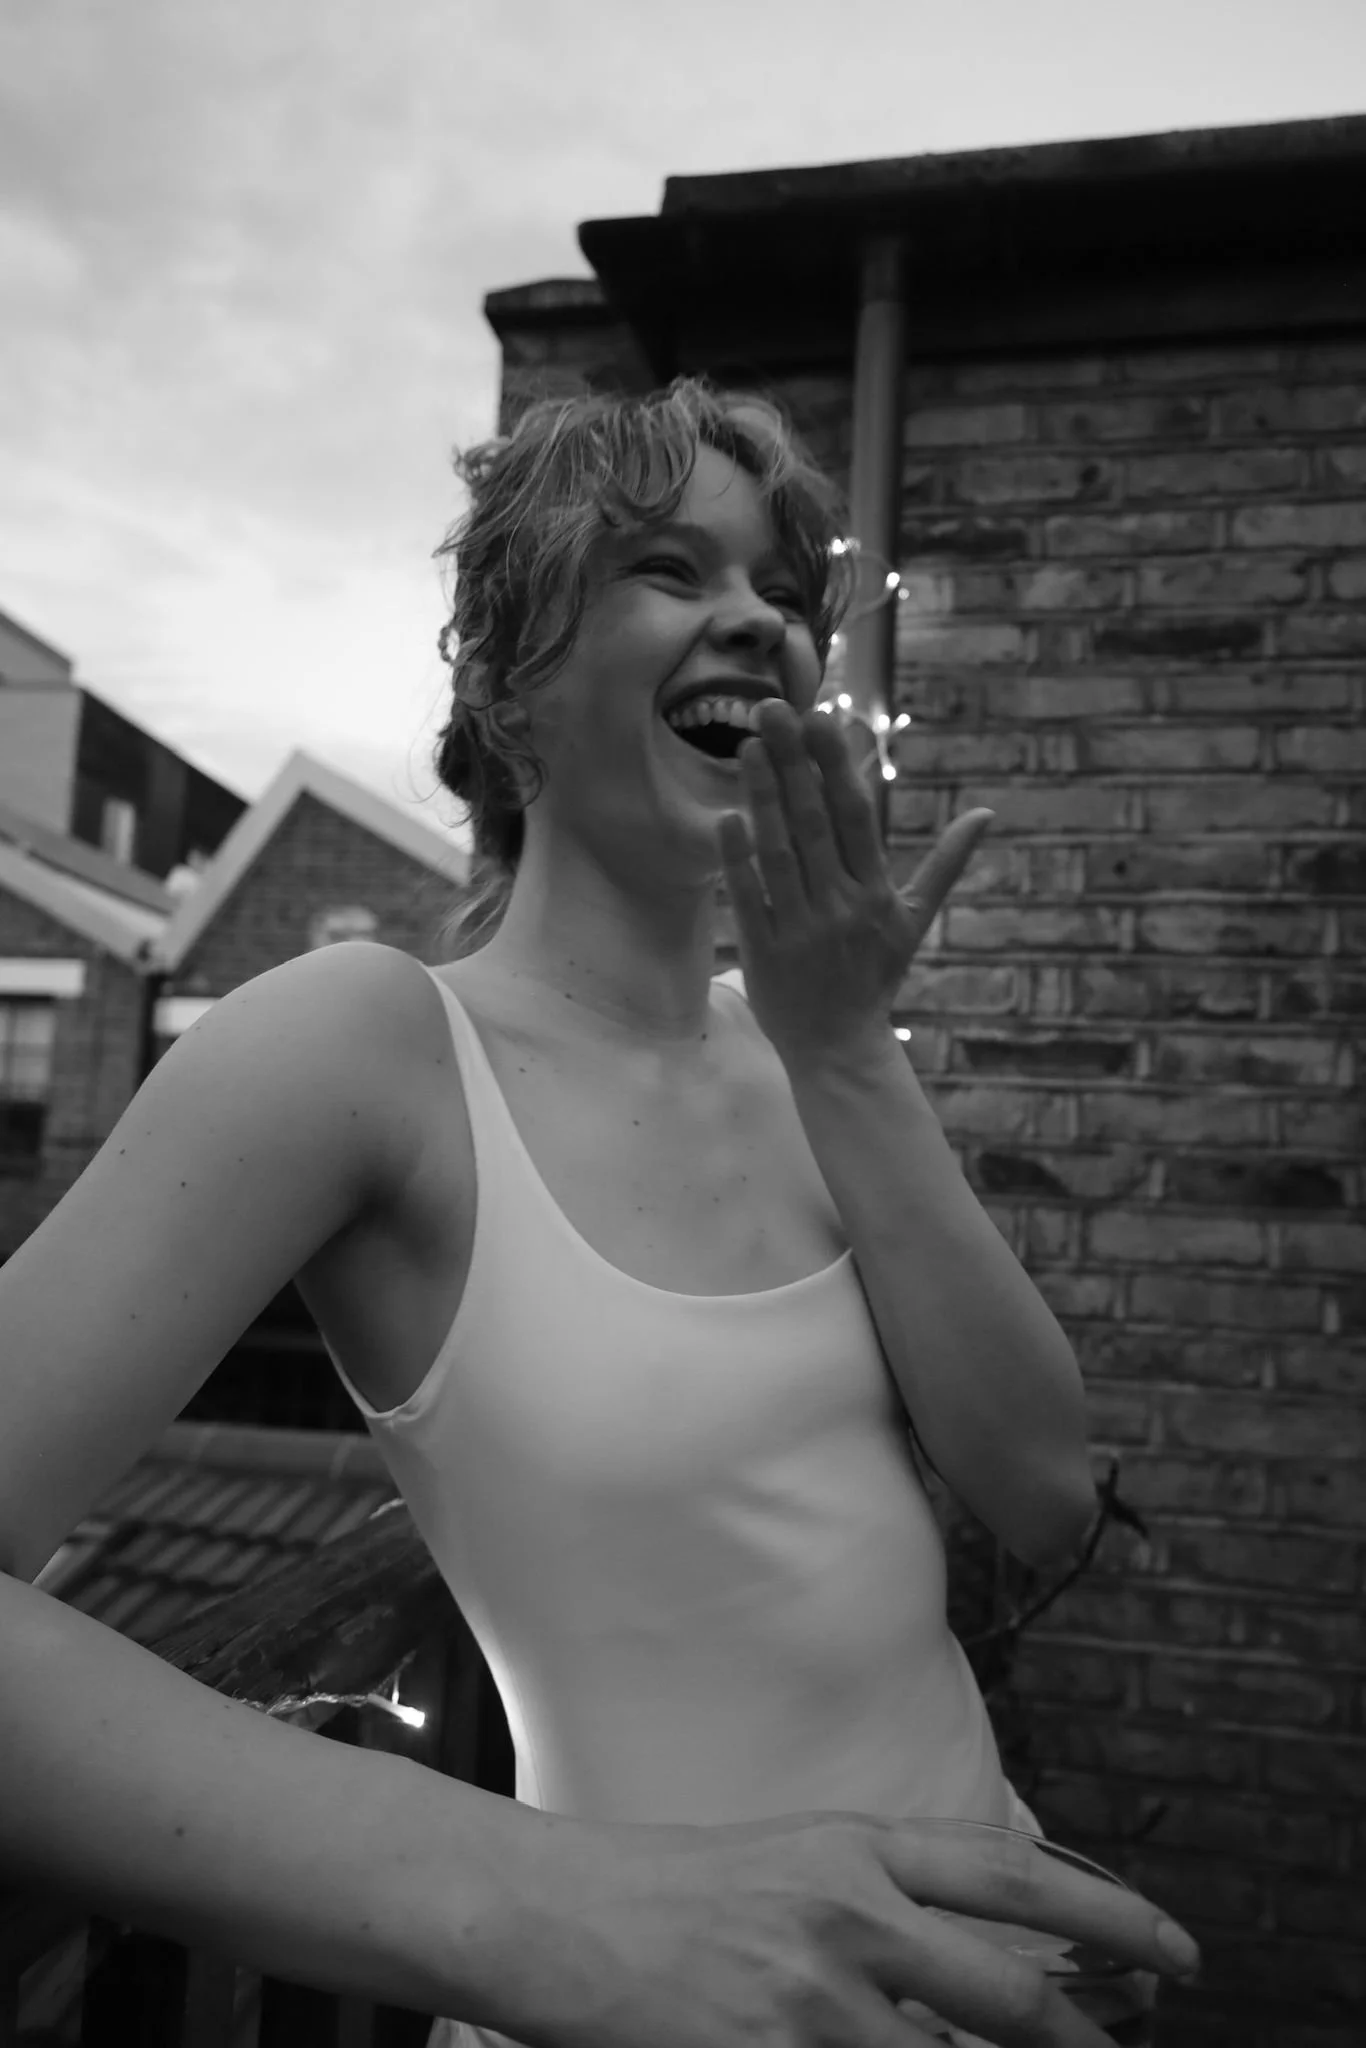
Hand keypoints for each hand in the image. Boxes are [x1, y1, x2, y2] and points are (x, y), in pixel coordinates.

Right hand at [493, 1807, 1198, 2047]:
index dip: (1113, 1913)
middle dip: (1085, 2040)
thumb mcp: (792, 1858)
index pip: (1016, 1873)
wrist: (557, 1914)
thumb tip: (973, 1958)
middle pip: (1009, 1992)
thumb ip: (883, 1897)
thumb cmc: (668, 1888)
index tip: (1181, 1951)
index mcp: (857, 1846)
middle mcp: (849, 1912)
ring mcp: (812, 1996)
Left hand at [717, 699, 991, 1074]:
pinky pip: (750, 900)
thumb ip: (946, 864)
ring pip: (781, 852)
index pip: (855, 816)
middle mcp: (842, 905)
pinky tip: (727, 818)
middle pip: (814, 823)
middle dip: (792, 763)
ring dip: (763, 797)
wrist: (841, 1048)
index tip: (820, 717)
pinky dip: (738, 861)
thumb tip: (986, 814)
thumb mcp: (914, 921)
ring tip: (746, 745)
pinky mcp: (766, 953)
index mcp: (877, 892)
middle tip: (771, 709)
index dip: (835, 766)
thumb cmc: (874, 977)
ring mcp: (802, 929)